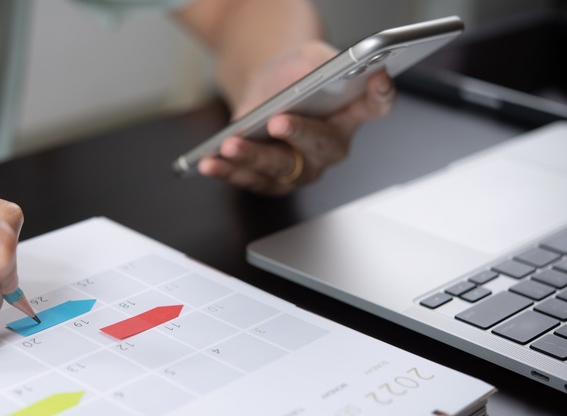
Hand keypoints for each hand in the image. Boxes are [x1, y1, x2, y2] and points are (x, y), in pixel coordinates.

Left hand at [198, 40, 395, 195]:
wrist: (265, 90)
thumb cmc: (293, 75)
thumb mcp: (305, 58)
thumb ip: (314, 66)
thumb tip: (306, 79)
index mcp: (351, 112)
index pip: (376, 104)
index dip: (380, 94)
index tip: (377, 80)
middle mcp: (332, 145)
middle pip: (323, 144)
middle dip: (299, 133)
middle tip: (278, 122)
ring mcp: (305, 168)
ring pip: (282, 168)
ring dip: (253, 157)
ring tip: (230, 145)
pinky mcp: (275, 181)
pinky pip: (253, 180)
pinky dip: (229, 171)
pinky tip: (210, 162)